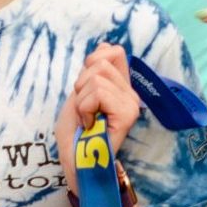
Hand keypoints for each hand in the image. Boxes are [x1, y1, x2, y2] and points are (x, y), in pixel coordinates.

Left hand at [56, 42, 139, 196]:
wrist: (76, 161)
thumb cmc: (75, 133)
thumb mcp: (80, 93)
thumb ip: (93, 71)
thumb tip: (106, 45)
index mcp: (121, 87)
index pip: (114, 52)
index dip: (92, 62)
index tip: (84, 88)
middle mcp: (130, 94)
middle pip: (101, 62)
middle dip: (81, 85)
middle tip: (84, 109)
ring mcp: (131, 104)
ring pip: (97, 79)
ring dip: (81, 100)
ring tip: (86, 119)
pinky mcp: (127, 114)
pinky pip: (98, 93)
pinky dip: (84, 108)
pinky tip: (89, 124)